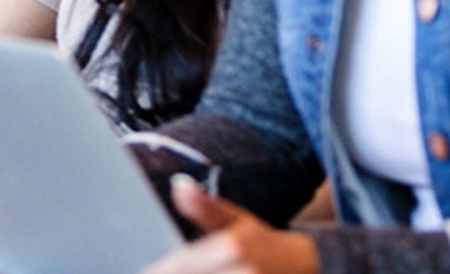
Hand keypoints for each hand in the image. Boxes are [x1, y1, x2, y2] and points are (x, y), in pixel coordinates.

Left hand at [142, 176, 318, 273]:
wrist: (304, 266)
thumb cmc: (262, 244)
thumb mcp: (237, 220)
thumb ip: (205, 206)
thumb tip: (178, 185)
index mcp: (231, 247)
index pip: (180, 266)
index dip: (157, 271)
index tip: (144, 271)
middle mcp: (243, 271)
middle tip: (150, 272)